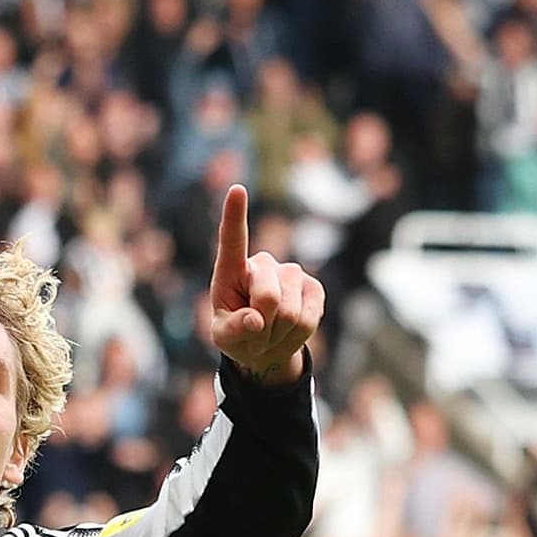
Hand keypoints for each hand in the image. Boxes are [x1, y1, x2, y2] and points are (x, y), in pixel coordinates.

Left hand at [201, 186, 323, 383]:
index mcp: (232, 269)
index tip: (236, 190)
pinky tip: (288, 330)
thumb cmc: (238, 335)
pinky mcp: (313, 288)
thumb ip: (233, 329)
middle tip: (256, 332)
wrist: (266, 347)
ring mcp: (291, 273)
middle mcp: (263, 264)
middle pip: (267, 297)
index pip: (233, 240)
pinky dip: (296, 335)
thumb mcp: (224, 337)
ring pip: (289, 312)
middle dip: (261, 325)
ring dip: (277, 332)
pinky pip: (308, 318)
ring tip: (270, 331)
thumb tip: (256, 321)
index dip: (235, 215)